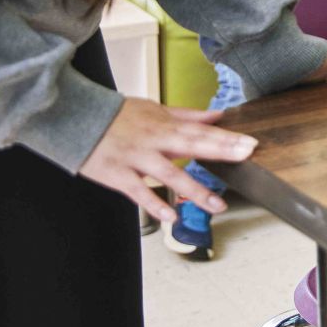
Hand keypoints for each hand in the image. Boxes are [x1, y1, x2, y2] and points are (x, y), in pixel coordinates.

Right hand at [81, 98, 256, 223]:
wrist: (76, 119)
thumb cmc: (118, 116)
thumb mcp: (155, 109)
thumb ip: (187, 115)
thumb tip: (217, 115)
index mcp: (165, 125)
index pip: (201, 131)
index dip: (226, 138)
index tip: (250, 144)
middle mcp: (154, 141)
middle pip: (191, 145)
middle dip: (220, 152)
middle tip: (246, 158)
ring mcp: (136, 159)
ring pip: (169, 175)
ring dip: (194, 190)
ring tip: (216, 205)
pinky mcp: (118, 176)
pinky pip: (139, 192)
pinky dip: (155, 205)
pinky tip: (171, 217)